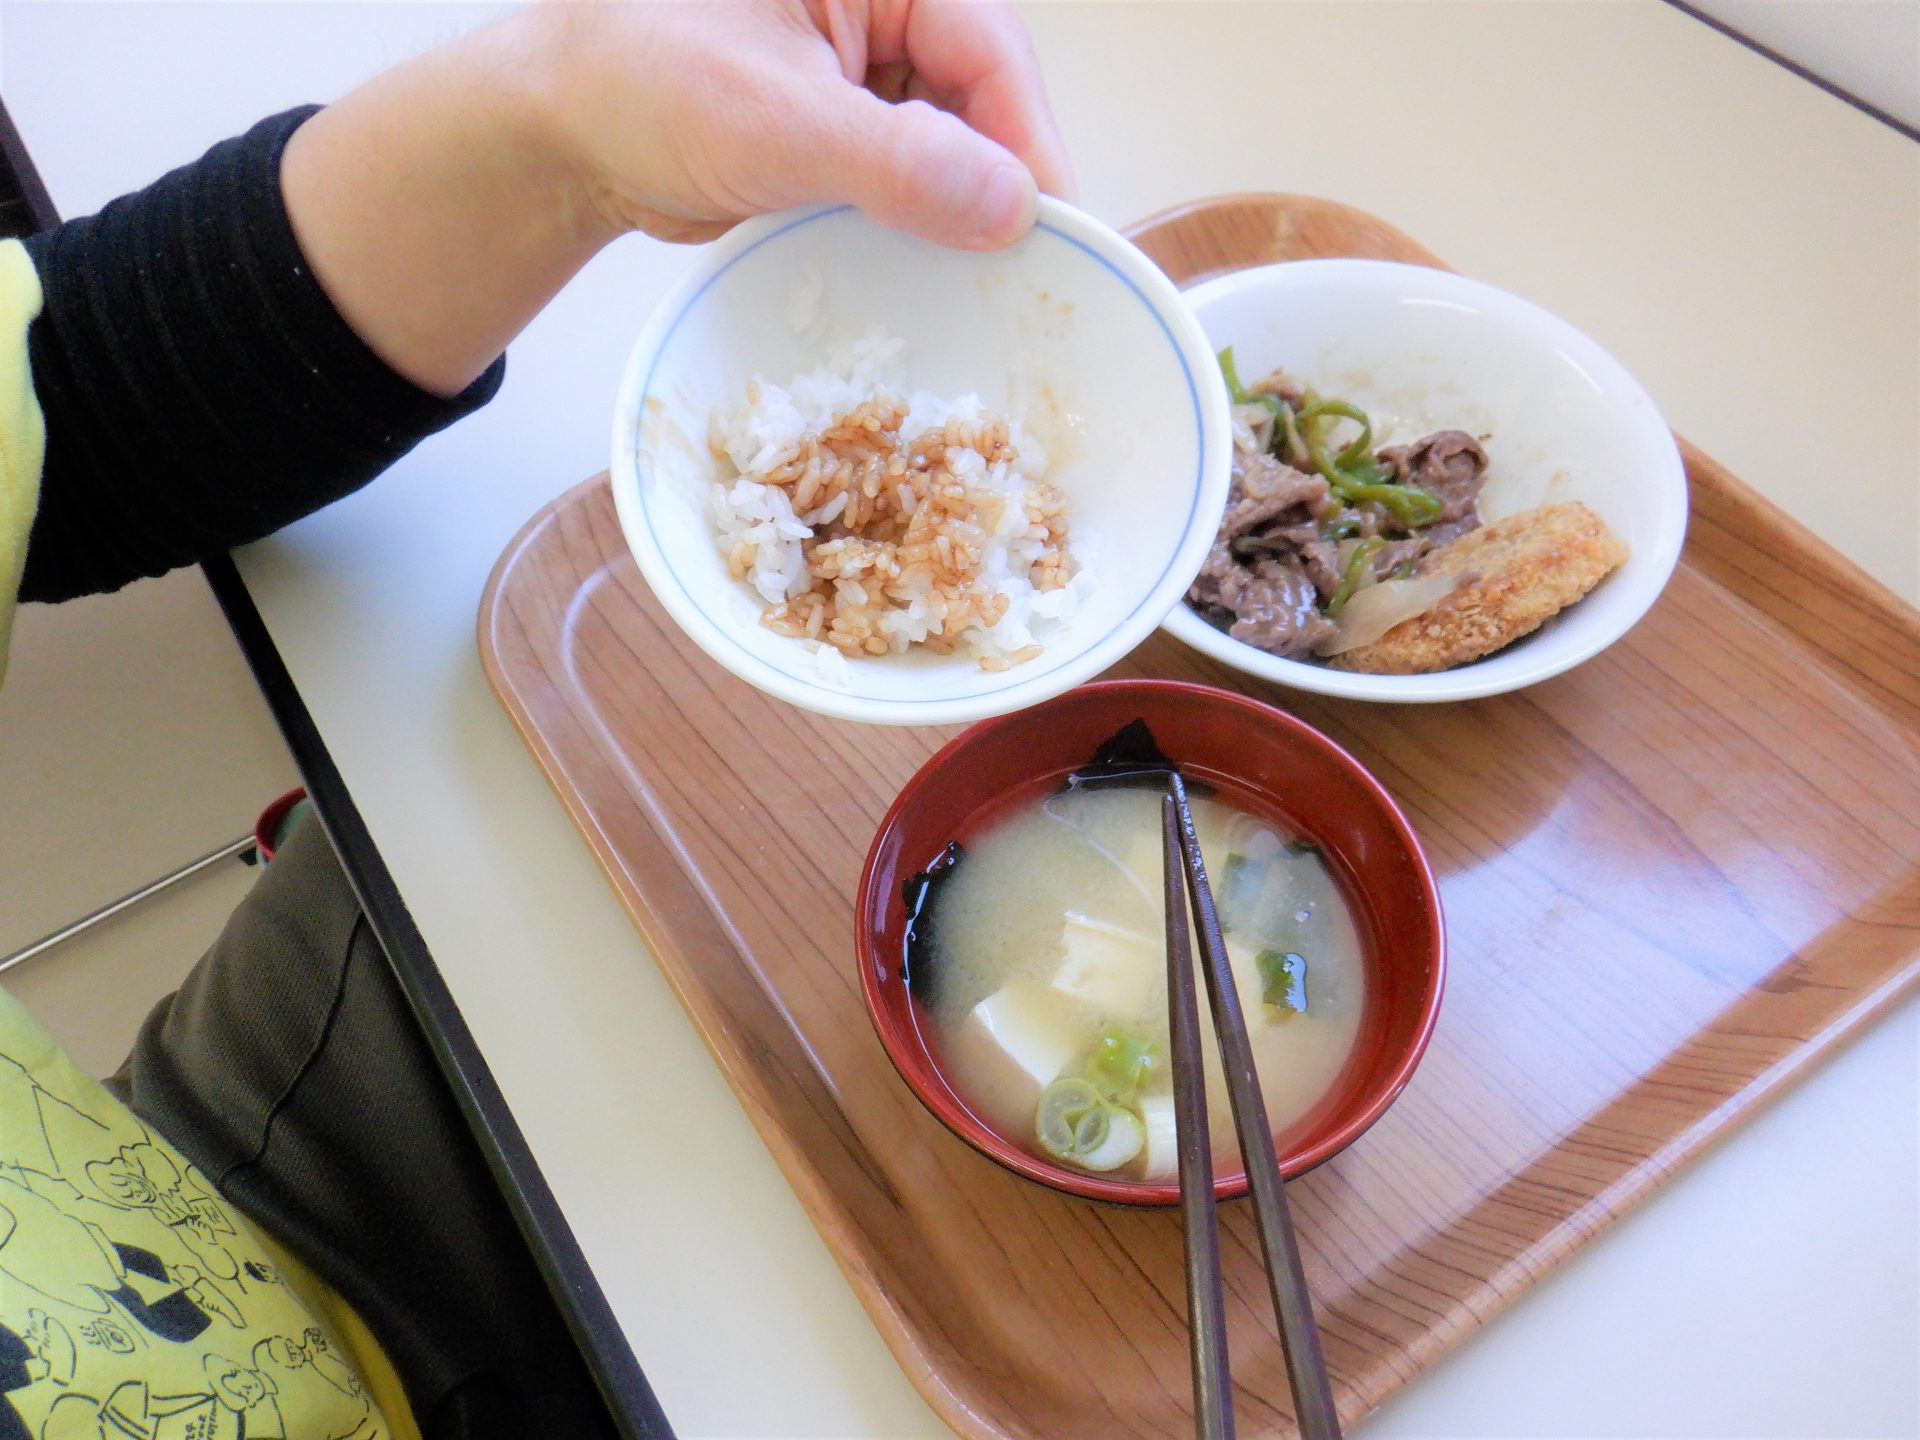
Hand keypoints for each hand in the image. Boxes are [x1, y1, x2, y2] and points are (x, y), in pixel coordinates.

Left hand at [282, 0, 1072, 394]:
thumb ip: (900, 163)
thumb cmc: (639, 83)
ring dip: (959, 207)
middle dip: (998, 178)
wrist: (559, 132)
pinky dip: (918, 220)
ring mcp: (860, 67)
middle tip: (1025, 267)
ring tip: (979, 276)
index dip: (1028, 141)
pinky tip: (924, 265)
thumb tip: (1011, 207)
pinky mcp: (841, 124)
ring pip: (951, 139)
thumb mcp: (778, 121)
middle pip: (981, 94)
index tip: (1055, 225)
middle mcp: (878, 7)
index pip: (986, 46)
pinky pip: (908, 171)